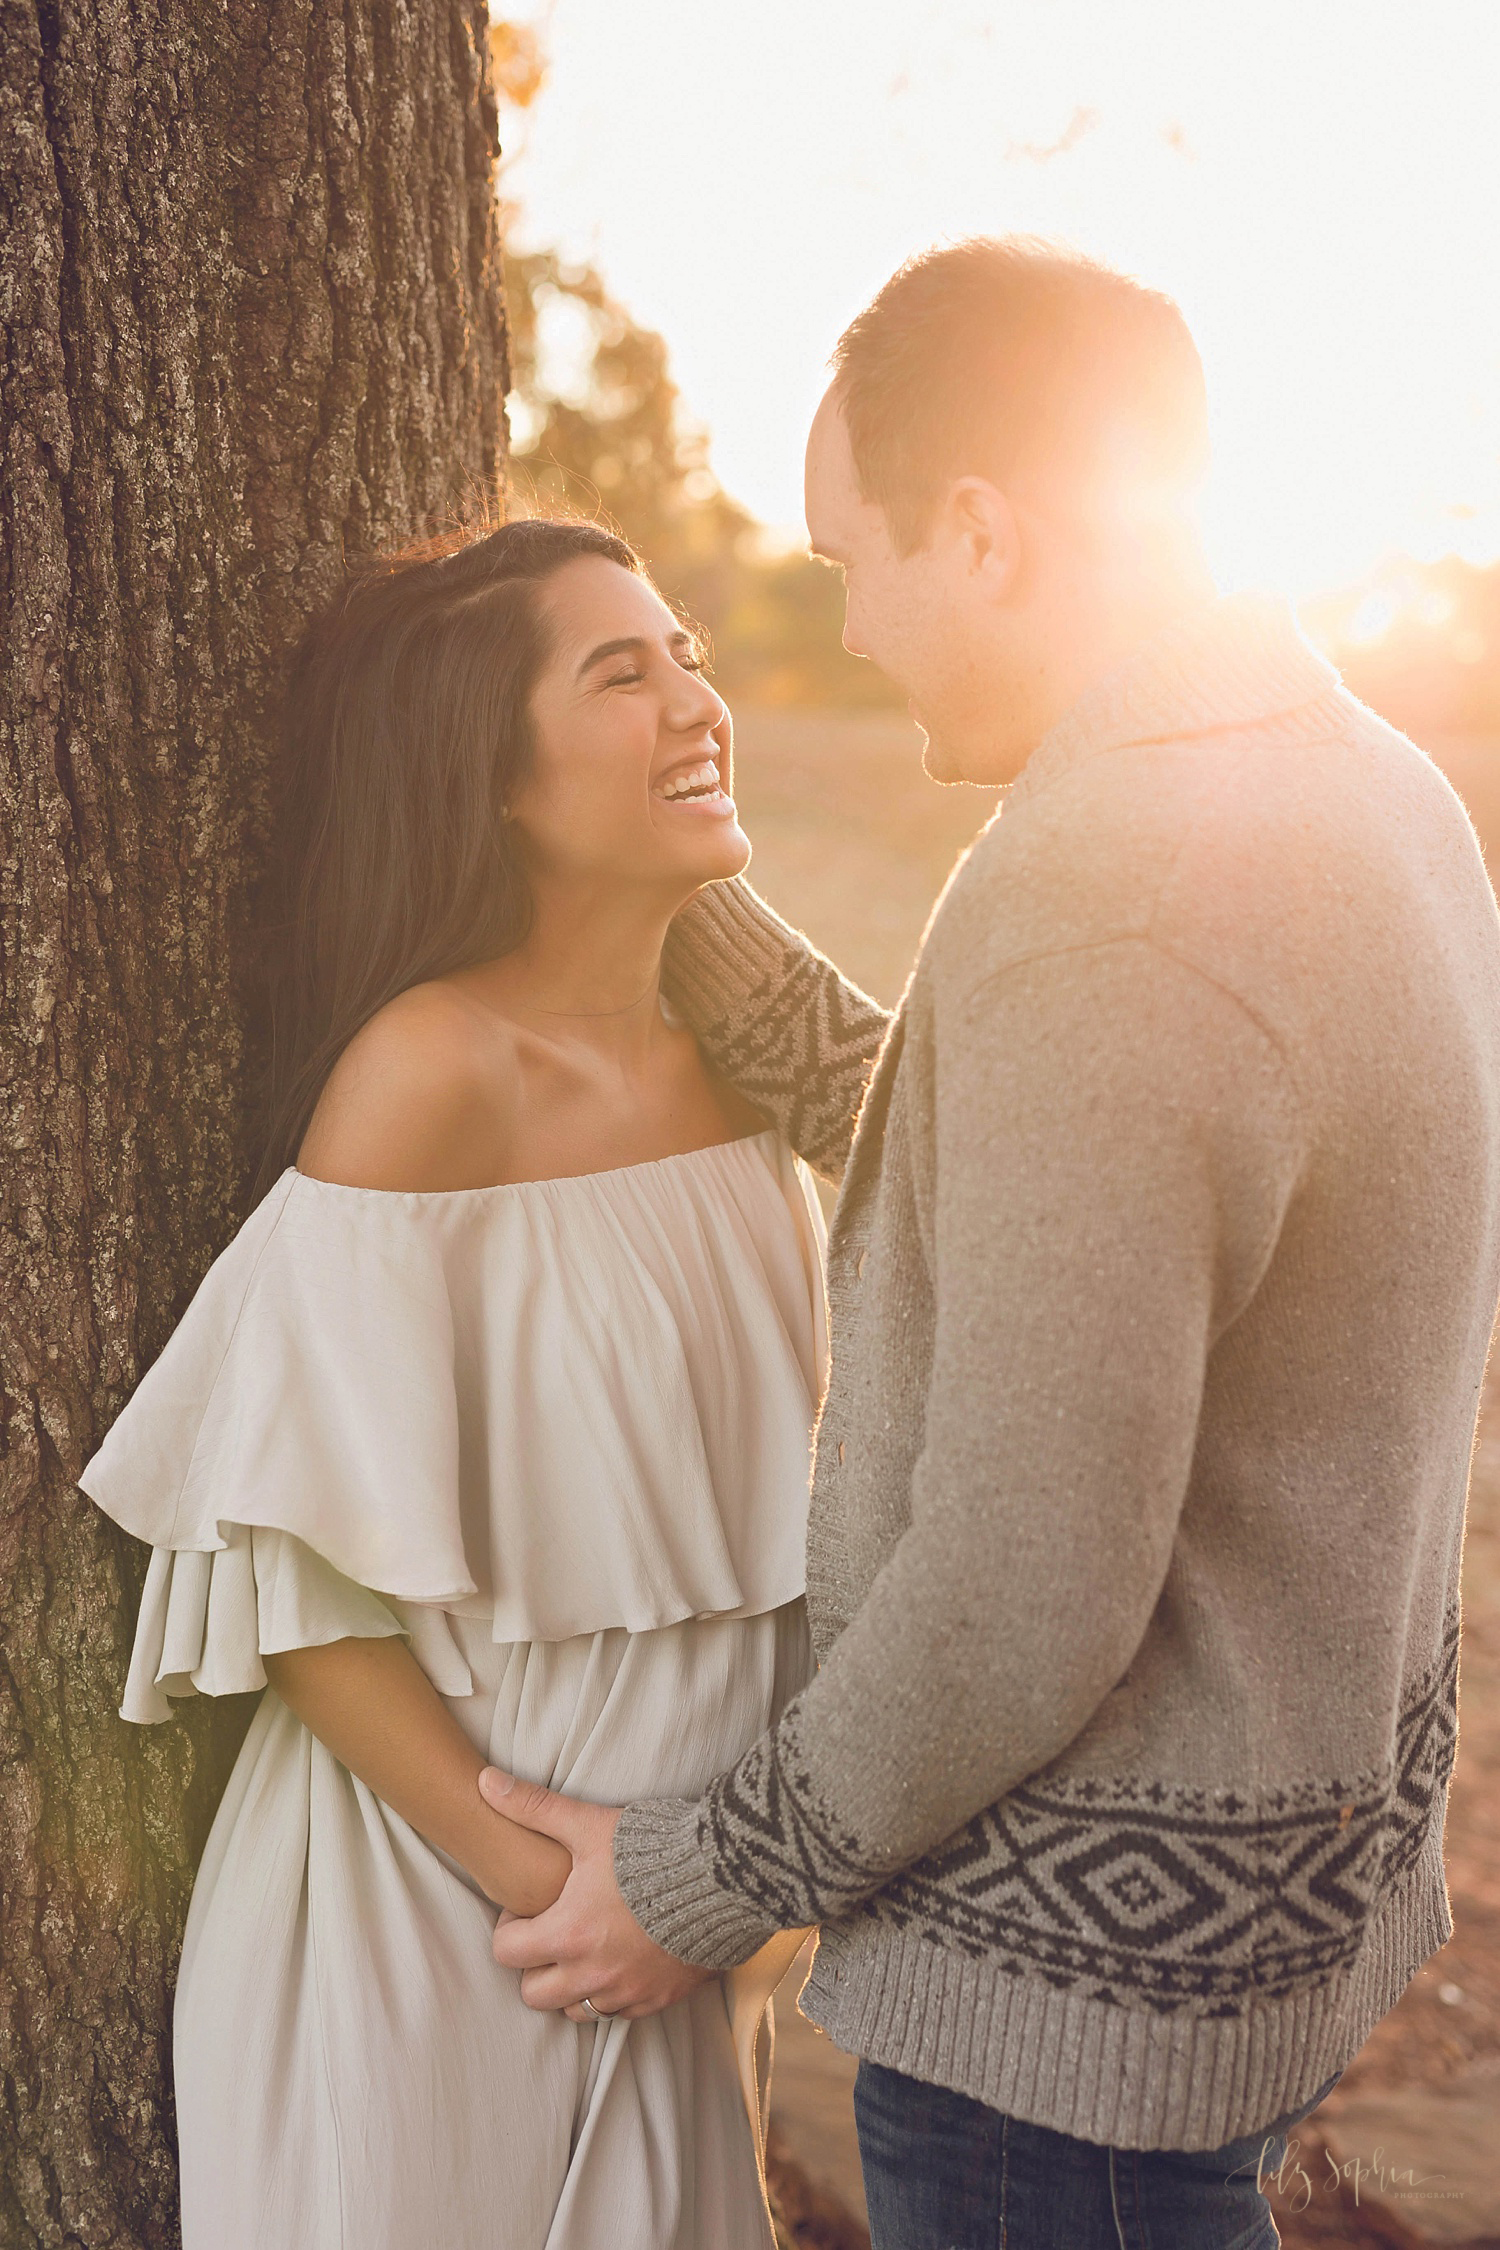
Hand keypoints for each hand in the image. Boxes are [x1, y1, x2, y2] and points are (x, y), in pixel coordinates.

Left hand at [478, 1767, 712, 2020]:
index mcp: (568, 1933)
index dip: (510, 1928)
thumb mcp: (588, 1824)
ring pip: (575, 2011)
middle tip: (554, 1930)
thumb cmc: (652, 1850)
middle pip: (534, 1994)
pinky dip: (613, 1993)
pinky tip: (624, 1958)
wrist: (725, 1877)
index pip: (506, 1953)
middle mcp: (592, 1973)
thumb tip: (484, 1782)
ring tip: (587, 1946)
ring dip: (571, 1985)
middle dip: (534, 1966)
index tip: (530, 1907)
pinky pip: (619, 2013)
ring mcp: (627, 1992)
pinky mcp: (658, 1999)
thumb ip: (533, 1807)